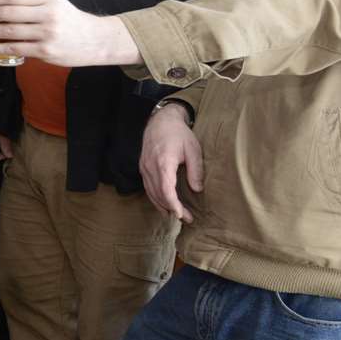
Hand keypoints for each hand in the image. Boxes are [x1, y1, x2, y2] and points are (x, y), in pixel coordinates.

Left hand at [0, 0, 140, 66]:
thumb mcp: (56, 2)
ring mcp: (47, 34)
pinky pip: (14, 49)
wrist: (96, 40)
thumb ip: (33, 1)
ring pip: (8, 32)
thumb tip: (0, 1)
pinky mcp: (46, 52)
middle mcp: (48, 14)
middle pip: (7, 13)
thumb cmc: (70, 20)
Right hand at [139, 103, 203, 220]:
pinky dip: (156, 198)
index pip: (166, 190)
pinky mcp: (143, 168)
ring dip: (163, 206)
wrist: (160, 121)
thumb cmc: (178, 133)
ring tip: (176, 216)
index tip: (181, 215)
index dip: (173, 205)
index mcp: (163, 162)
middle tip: (187, 219)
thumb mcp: (193, 149)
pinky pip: (148, 187)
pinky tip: (164, 206)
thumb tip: (197, 189)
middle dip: (172, 209)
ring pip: (151, 193)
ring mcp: (144, 168)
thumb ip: (195, 170)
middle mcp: (150, 167)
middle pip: (159, 194)